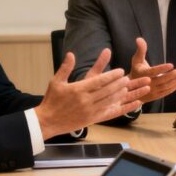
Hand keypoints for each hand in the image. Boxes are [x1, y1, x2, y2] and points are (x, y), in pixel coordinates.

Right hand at [35, 49, 150, 138]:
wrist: (47, 121)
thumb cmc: (51, 100)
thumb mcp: (56, 82)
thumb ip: (65, 68)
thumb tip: (71, 54)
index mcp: (78, 90)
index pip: (99, 81)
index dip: (111, 76)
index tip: (120, 71)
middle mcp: (85, 100)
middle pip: (107, 91)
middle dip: (119, 84)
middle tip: (128, 78)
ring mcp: (89, 111)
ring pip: (109, 101)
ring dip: (120, 94)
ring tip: (128, 87)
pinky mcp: (92, 119)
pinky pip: (109, 112)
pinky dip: (121, 108)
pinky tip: (128, 105)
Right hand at [129, 37, 175, 103]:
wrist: (133, 88)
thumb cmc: (137, 71)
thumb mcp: (136, 60)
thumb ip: (141, 49)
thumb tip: (139, 38)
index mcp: (142, 74)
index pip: (153, 72)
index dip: (162, 69)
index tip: (172, 65)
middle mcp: (147, 84)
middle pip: (162, 80)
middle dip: (174, 75)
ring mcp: (153, 91)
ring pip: (167, 87)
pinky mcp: (157, 96)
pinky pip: (168, 91)